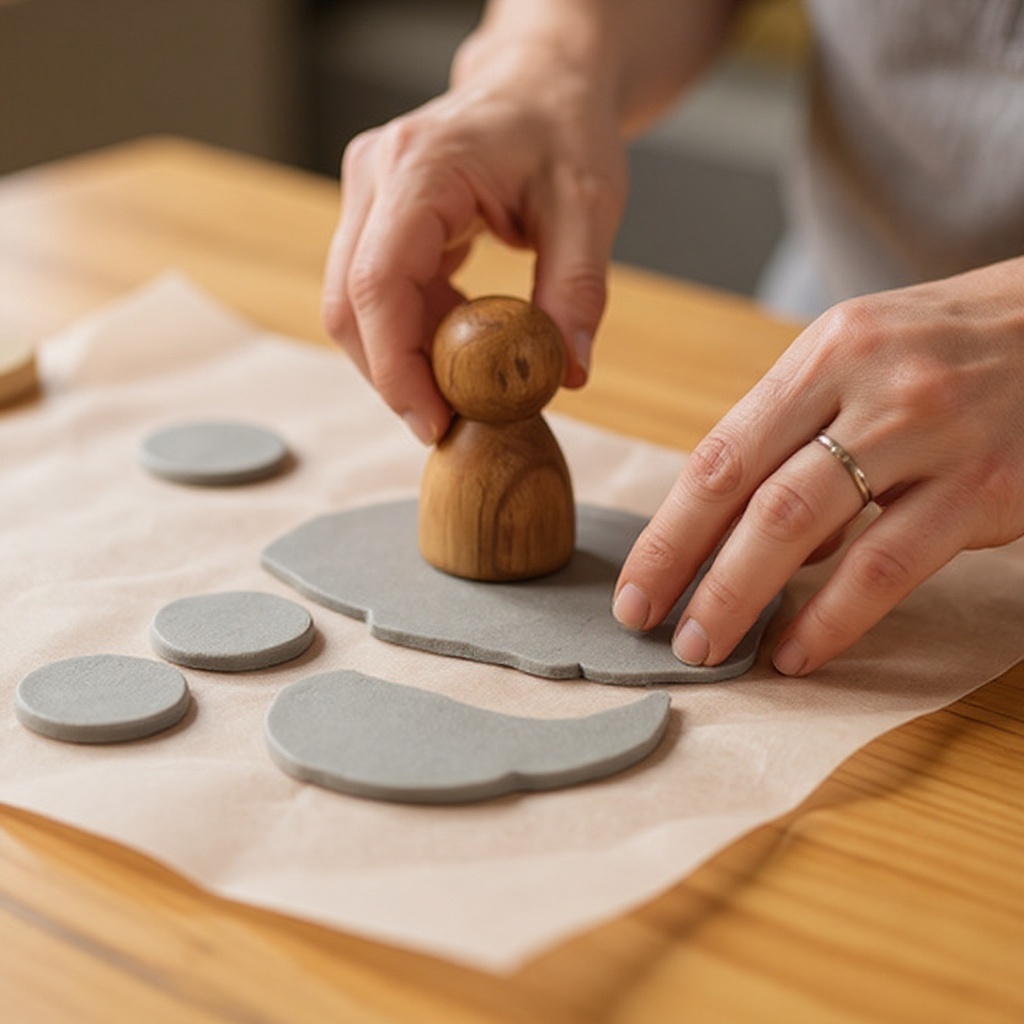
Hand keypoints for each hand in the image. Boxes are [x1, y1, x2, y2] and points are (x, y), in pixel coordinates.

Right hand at [321, 37, 626, 443]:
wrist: (541, 83)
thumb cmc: (563, 126)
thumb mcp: (589, 204)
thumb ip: (578, 289)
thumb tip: (568, 370)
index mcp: (421, 166)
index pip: (376, 282)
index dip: (394, 365)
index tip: (431, 421)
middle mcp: (375, 177)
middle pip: (349, 304)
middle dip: (393, 375)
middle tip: (448, 423)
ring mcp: (368, 196)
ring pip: (354, 306)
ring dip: (402, 358)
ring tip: (464, 385)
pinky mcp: (378, 217)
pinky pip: (377, 295)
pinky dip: (413, 334)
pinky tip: (460, 346)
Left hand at [613, 257, 1023, 674]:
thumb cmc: (950, 350)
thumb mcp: (862, 364)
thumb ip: (798, 443)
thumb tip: (749, 542)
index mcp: (825, 353)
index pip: (721, 454)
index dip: (669, 530)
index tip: (635, 586)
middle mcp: (870, 385)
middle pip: (752, 495)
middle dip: (691, 572)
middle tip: (656, 629)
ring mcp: (932, 435)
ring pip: (808, 529)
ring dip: (744, 597)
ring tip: (709, 646)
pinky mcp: (987, 486)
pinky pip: (889, 565)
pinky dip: (834, 616)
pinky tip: (799, 650)